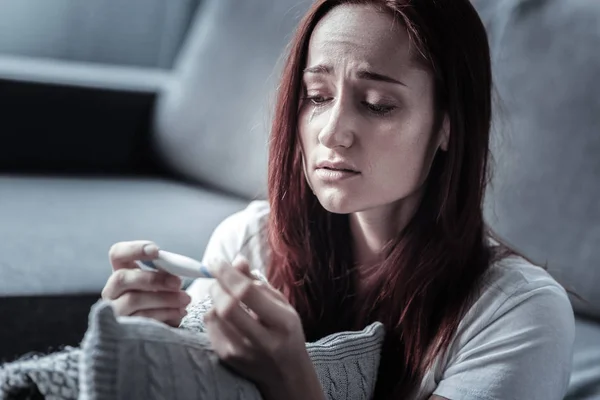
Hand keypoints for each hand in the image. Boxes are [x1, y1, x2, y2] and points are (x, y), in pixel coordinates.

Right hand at [101, 240, 190, 326]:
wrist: (155, 334)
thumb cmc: (160, 302)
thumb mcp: (160, 285)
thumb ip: (163, 274)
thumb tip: (177, 270)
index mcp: (122, 273)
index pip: (117, 254)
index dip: (134, 249)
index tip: (156, 250)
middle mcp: (111, 291)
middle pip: (122, 278)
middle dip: (153, 279)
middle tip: (178, 283)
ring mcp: (114, 311)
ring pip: (133, 300)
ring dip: (164, 299)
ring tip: (185, 299)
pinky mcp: (121, 330)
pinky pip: (141, 320)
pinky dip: (164, 314)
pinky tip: (180, 312)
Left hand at [204, 257, 323, 399]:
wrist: (286, 373)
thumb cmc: (286, 333)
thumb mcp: (281, 305)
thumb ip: (259, 283)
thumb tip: (236, 261)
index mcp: (282, 323)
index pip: (247, 293)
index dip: (229, 274)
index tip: (217, 262)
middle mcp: (262, 341)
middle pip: (227, 306)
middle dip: (218, 285)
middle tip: (218, 277)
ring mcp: (241, 352)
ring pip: (214, 315)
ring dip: (215, 298)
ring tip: (226, 296)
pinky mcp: (226, 358)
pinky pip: (210, 326)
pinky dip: (213, 313)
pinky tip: (226, 314)